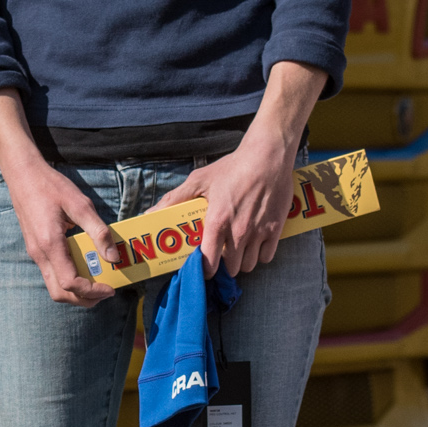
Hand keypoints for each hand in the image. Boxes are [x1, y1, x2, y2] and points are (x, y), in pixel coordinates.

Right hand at [6, 157, 115, 306]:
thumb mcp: (80, 204)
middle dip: (83, 300)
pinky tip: (83, 267)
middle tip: (104, 293)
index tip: (110, 288)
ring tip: (97, 284)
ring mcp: (35, 253)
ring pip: (53, 286)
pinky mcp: (35, 249)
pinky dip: (68, 280)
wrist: (22, 174)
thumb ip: (98, 231)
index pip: (70, 283)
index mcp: (50, 244)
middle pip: (60, 294)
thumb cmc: (50, 186)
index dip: (92, 291)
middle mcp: (39, 254)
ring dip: (75, 292)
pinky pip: (51, 274)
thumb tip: (113, 256)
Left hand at [168, 138, 294, 276]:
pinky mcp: (276, 230)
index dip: (204, 270)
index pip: (208, 263)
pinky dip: (260, 254)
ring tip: (238, 250)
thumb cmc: (232, 168)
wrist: (267, 157)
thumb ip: (175, 198)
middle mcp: (238, 233)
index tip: (204, 267)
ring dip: (242, 261)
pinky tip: (255, 243)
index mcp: (217, 223)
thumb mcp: (200, 180)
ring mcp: (258, 233)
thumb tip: (151, 212)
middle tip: (221, 253)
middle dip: (224, 265)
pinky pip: (266, 257)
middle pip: (230, 268)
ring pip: (249, 266)